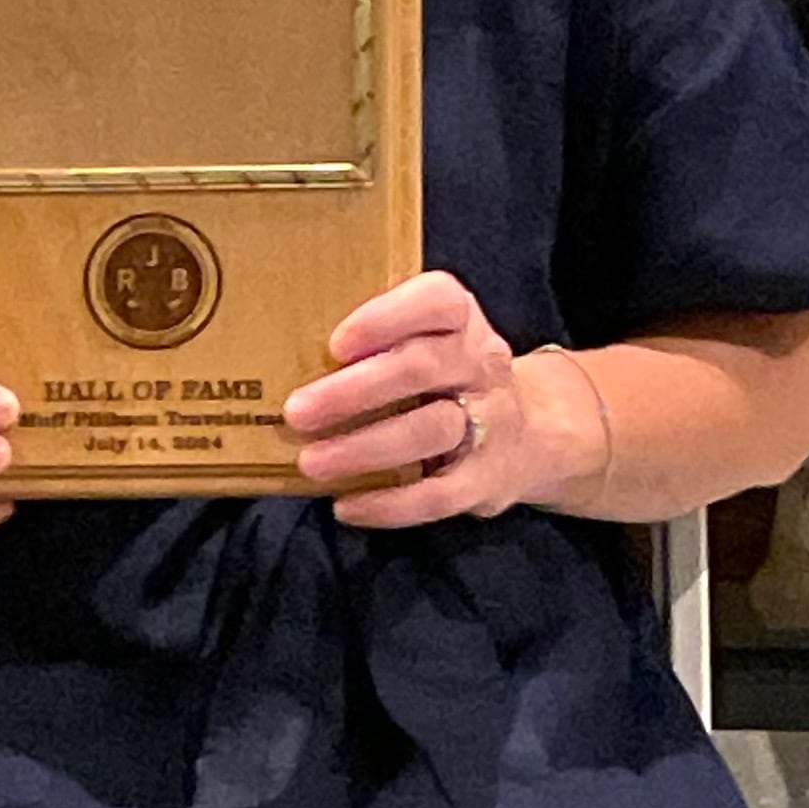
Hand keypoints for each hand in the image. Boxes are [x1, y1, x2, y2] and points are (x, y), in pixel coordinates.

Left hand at [284, 269, 536, 528]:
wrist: (530, 435)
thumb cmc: (444, 381)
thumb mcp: (426, 344)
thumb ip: (373, 343)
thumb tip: (278, 358)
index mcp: (461, 322)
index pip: (438, 301)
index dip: (386, 317)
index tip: (337, 342)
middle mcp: (480, 364)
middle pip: (422, 367)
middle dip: (353, 391)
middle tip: (297, 412)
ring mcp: (489, 422)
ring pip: (430, 430)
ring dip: (364, 448)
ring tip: (311, 463)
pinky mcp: (486, 479)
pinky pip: (439, 494)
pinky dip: (390, 505)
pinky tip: (346, 506)